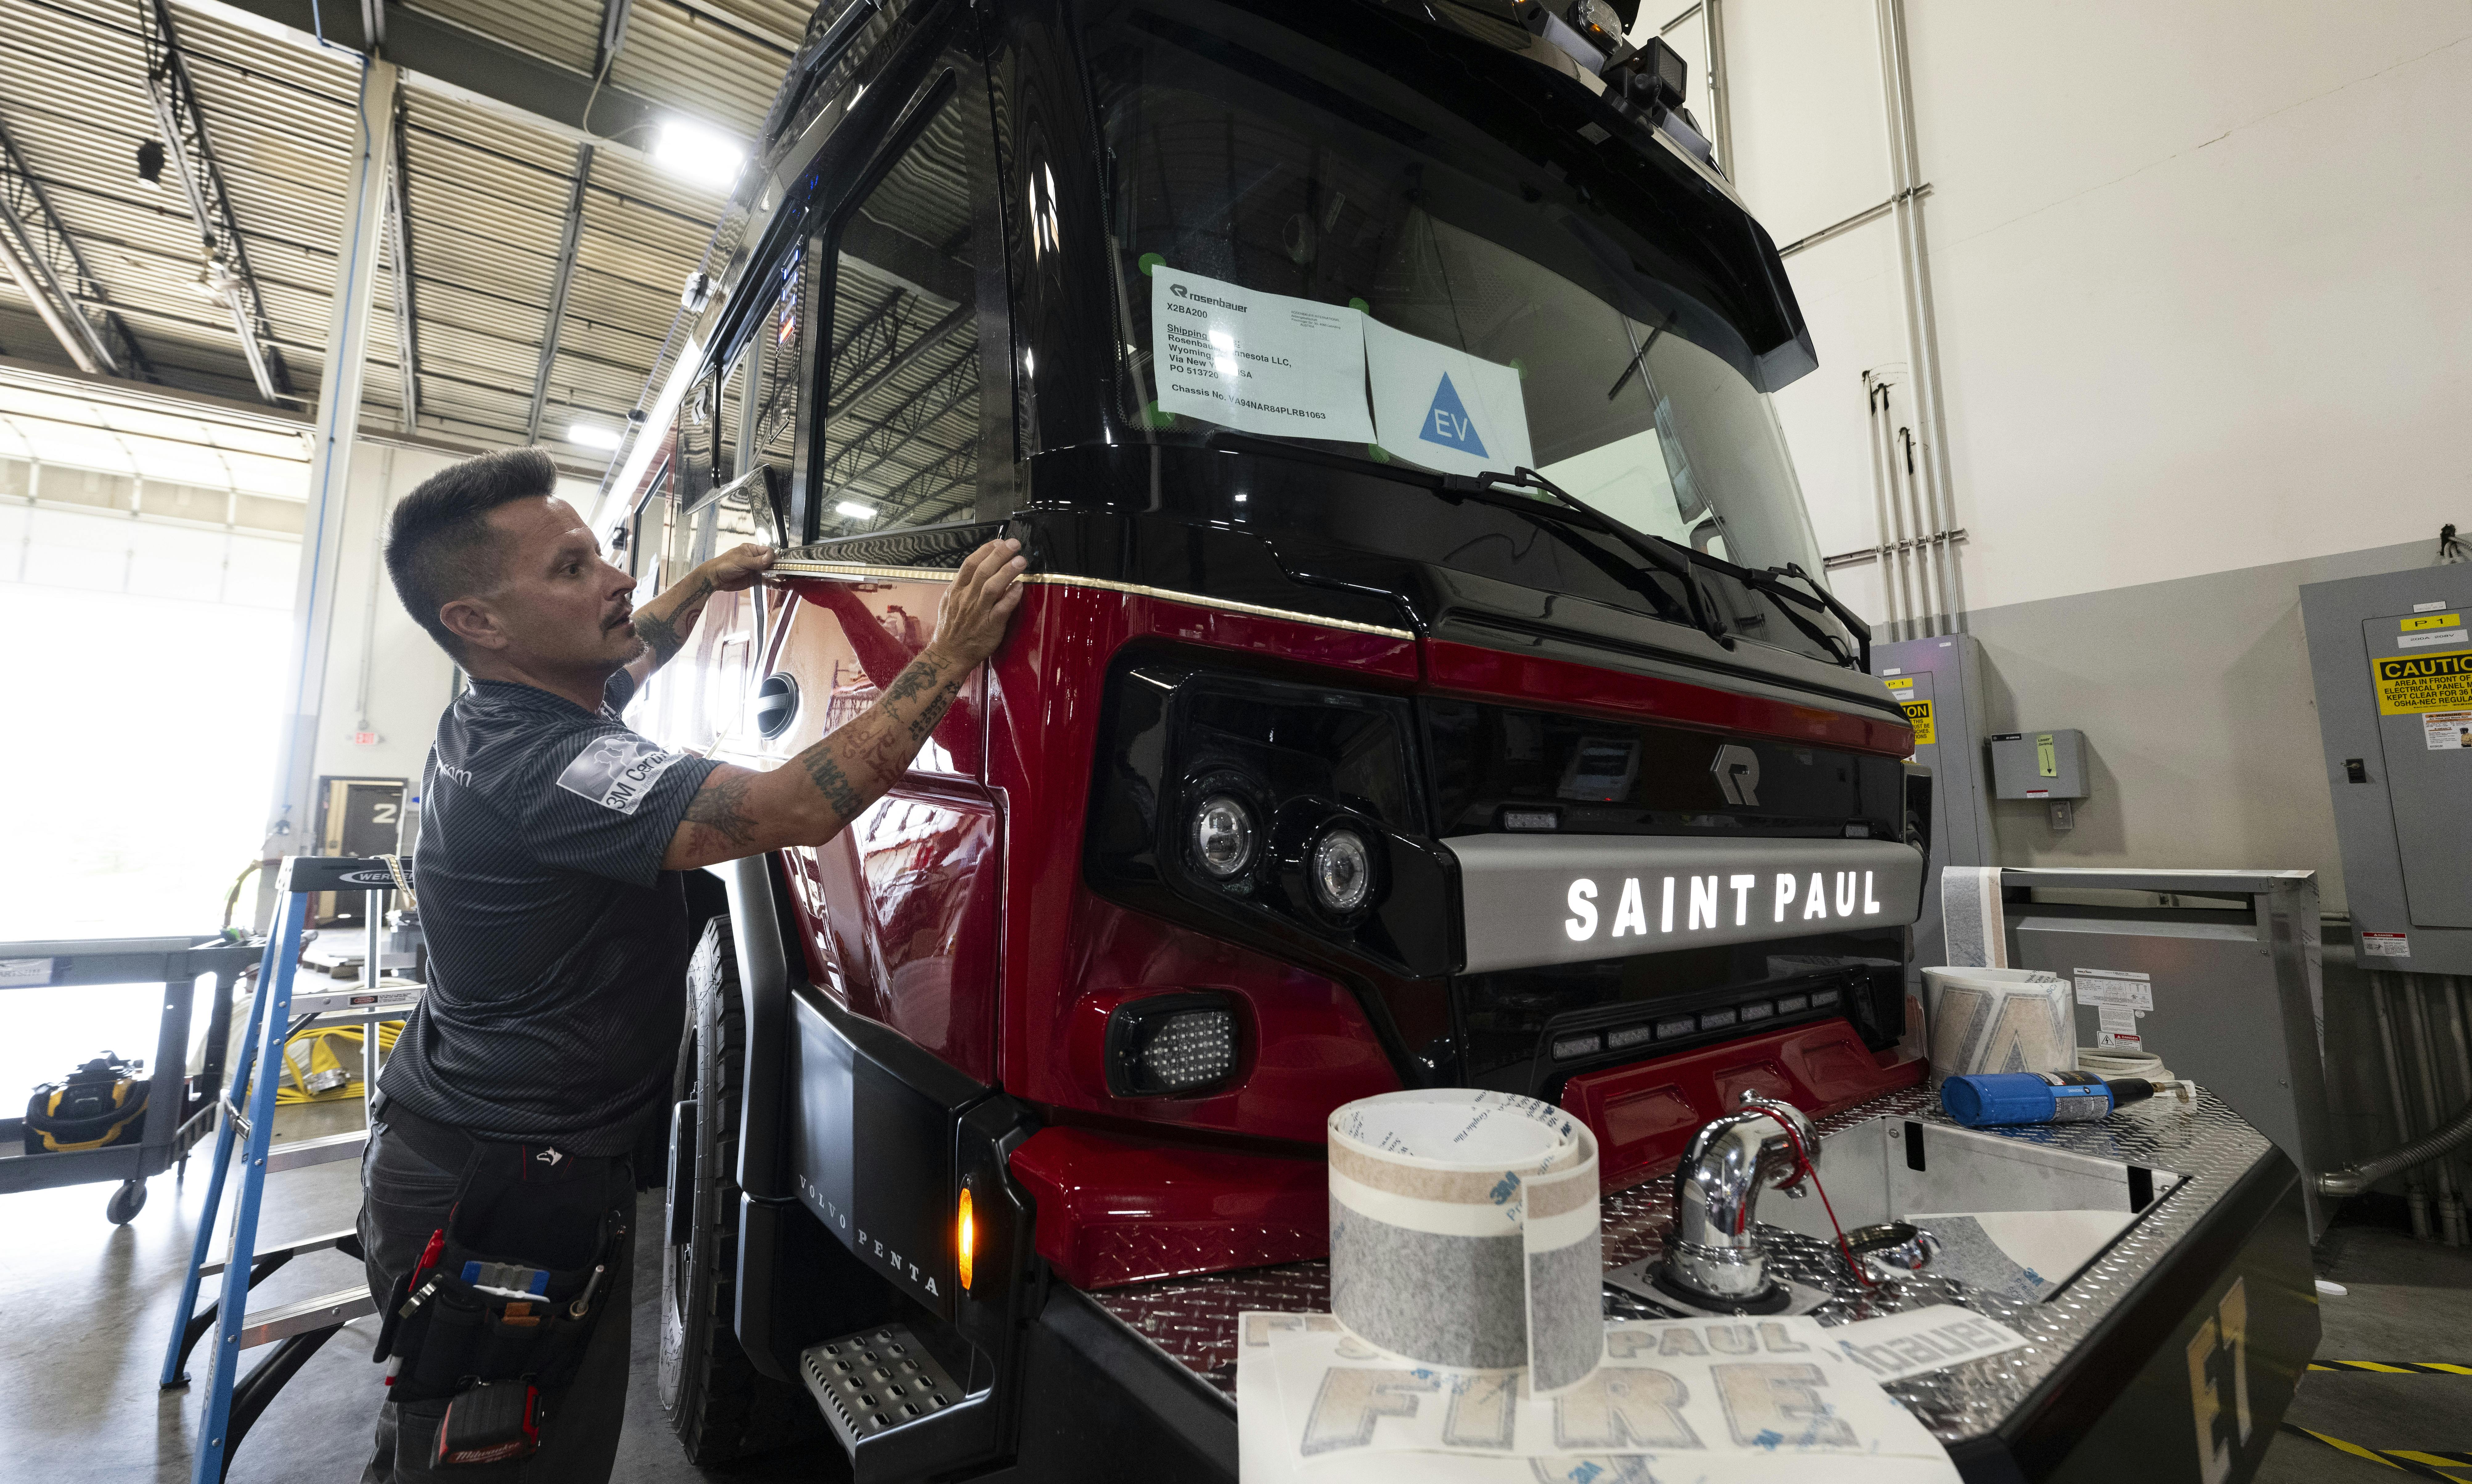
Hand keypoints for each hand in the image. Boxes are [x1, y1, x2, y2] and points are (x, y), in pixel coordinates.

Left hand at [703, 543, 774, 593]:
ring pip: (770, 572)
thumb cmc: (724, 565)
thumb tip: (770, 558)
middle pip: (771, 562)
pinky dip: (771, 583)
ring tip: (781, 580)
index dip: (772, 557)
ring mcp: (755, 570)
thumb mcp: (741, 561)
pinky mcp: (754, 580)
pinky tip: (776, 586)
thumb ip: (756, 561)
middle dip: (777, 567)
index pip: (767, 551)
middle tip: (782, 573)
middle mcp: (755, 559)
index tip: (774, 564)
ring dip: (776, 576)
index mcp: (751, 550)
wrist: (715, 579)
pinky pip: (765, 581)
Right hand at [927, 538, 1026, 668]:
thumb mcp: (949, 602)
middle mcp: (967, 599)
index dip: (985, 550)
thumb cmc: (952, 629)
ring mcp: (978, 612)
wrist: (949, 655)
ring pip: (992, 587)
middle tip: (1014, 544)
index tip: (998, 542)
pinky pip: (1002, 609)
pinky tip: (1019, 586)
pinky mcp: (990, 626)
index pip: (970, 564)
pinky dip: (1011, 596)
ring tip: (1020, 560)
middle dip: (999, 554)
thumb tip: (977, 570)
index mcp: (956, 590)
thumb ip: (963, 585)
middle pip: (983, 570)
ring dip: (1007, 571)